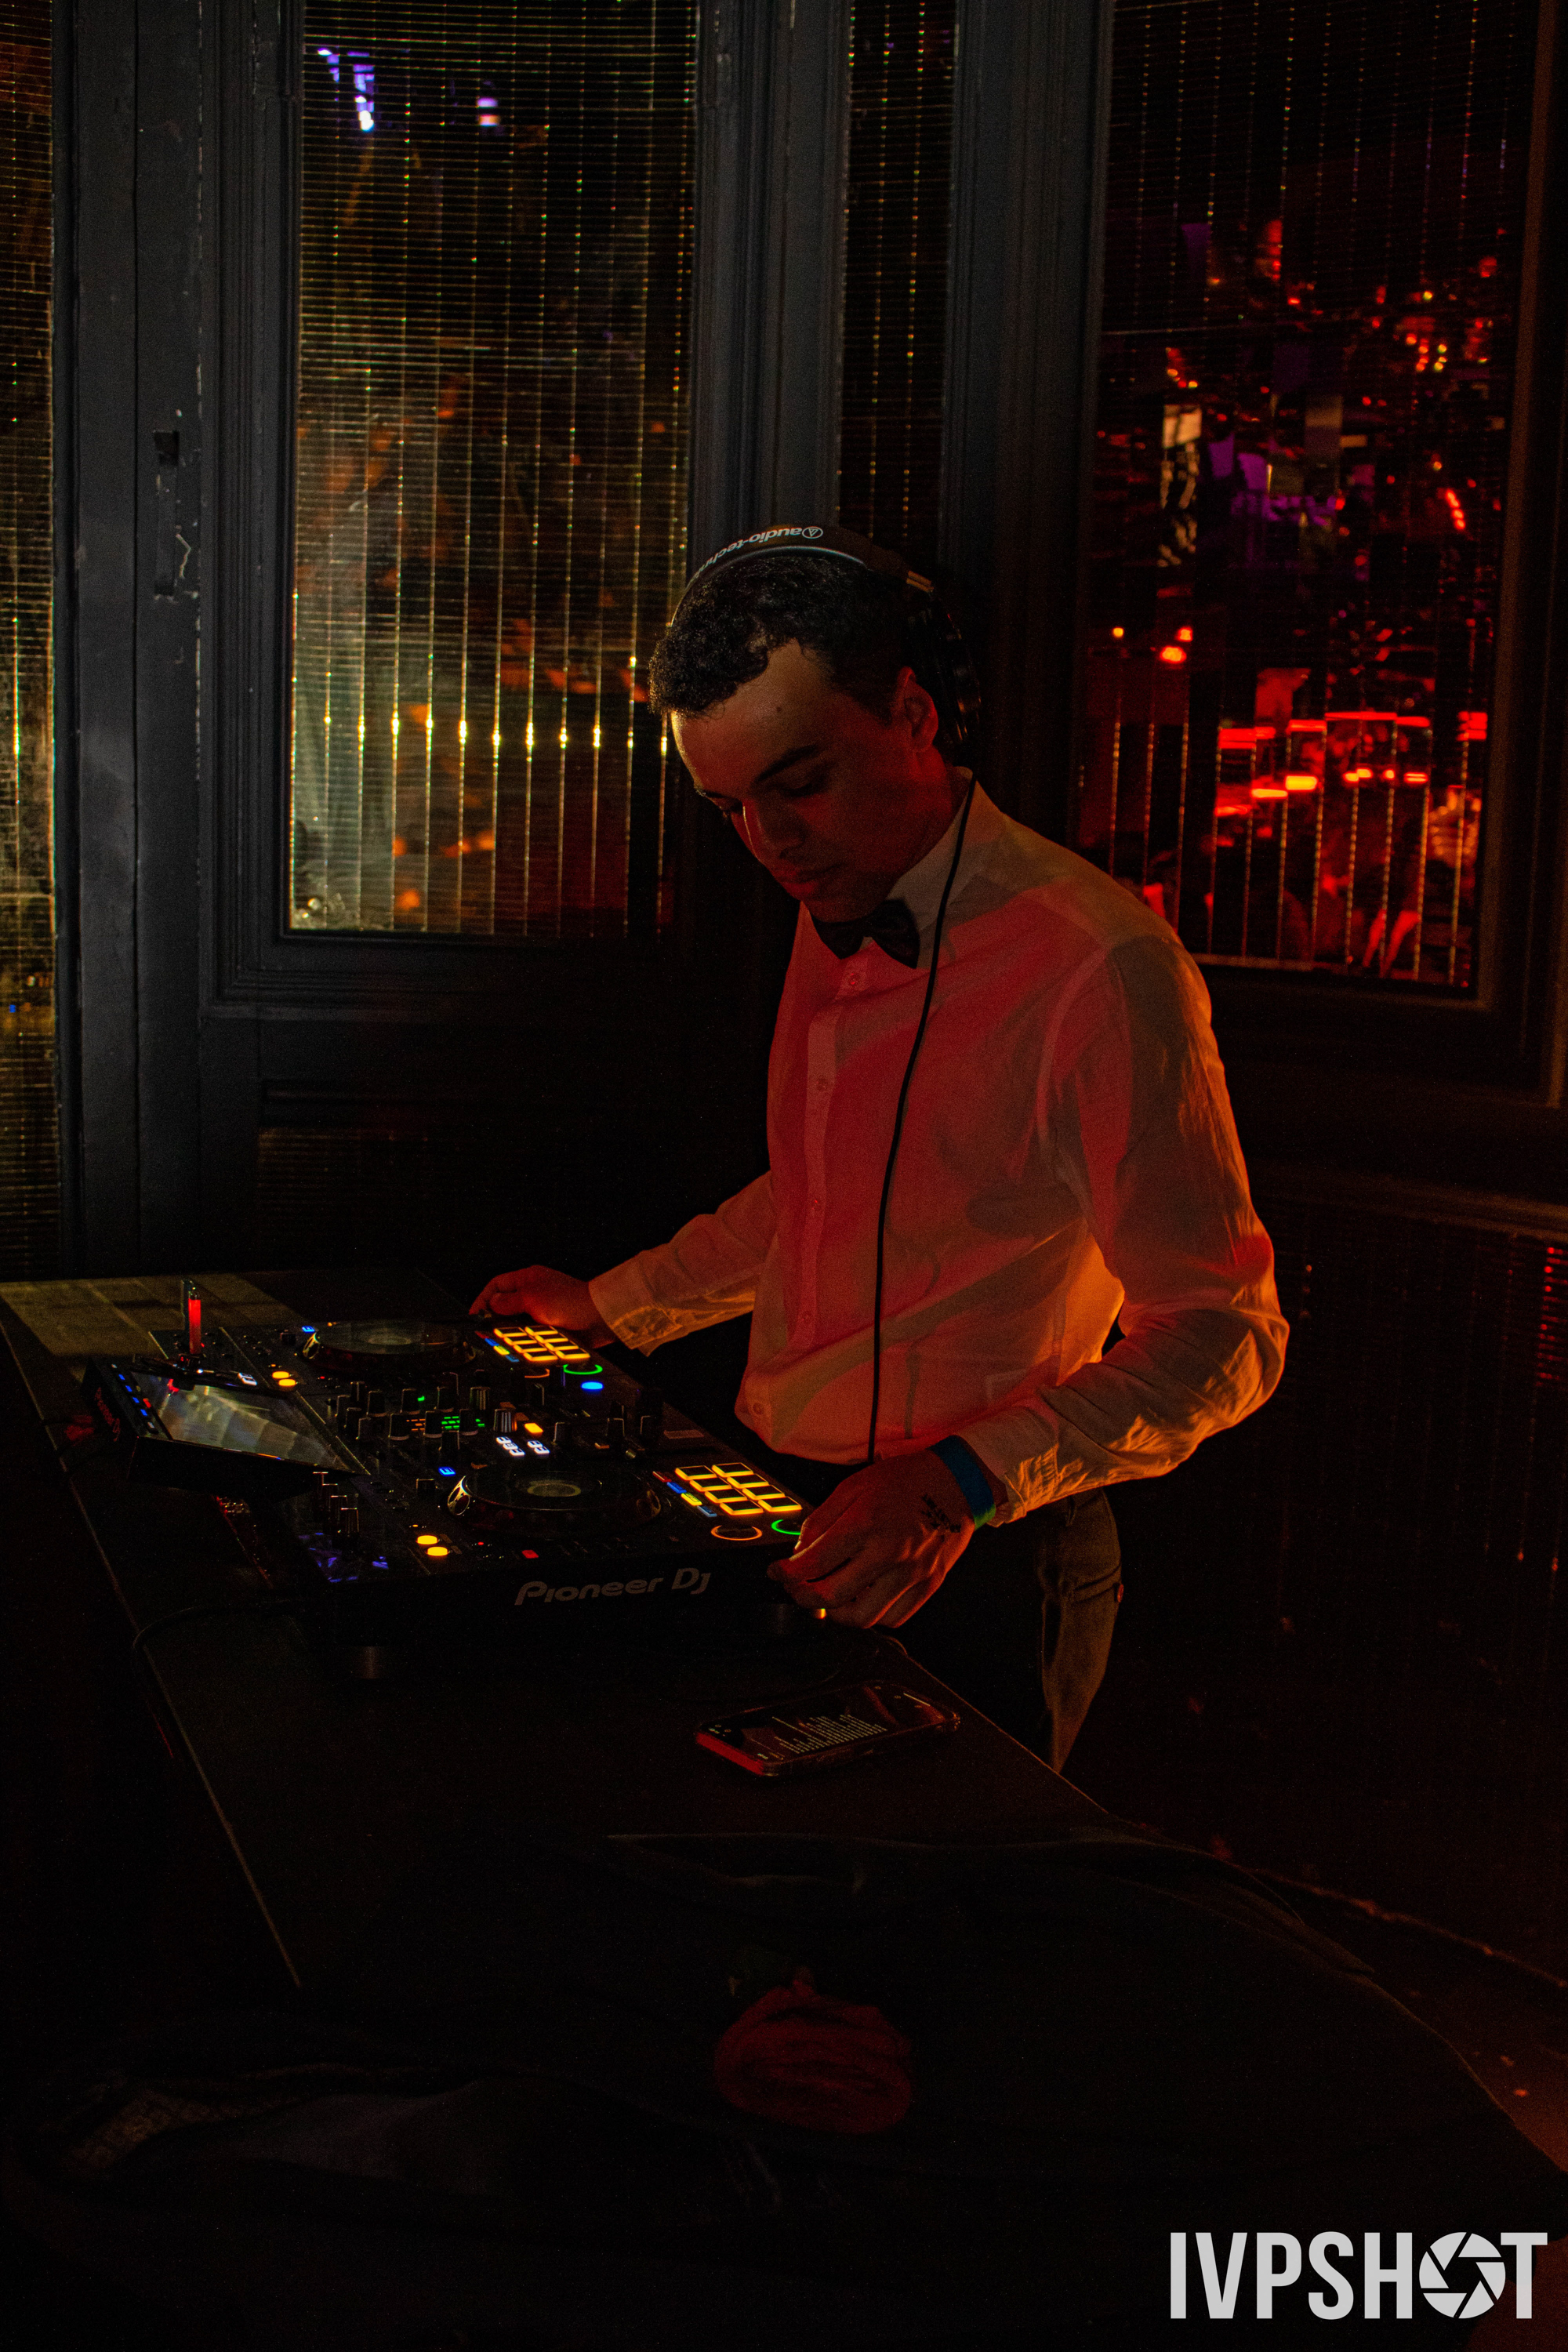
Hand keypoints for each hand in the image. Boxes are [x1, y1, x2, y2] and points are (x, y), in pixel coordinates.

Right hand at [468, 1264, 614, 1344]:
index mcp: (528, 1278)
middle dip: (497, 1317)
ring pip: (519, 1320)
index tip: (476, 1315)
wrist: (600, 1317)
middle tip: (489, 1330)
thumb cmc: (573, 1301)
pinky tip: (526, 1341)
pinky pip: (534, 1331)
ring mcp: (545, 1307)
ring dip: (514, 1329)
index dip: (483, 1299)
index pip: (497, 1285)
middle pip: (506, 1304)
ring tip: (508, 1337)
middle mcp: (536, 1291)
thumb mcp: (532, 1299)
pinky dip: (528, 1336)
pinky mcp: (553, 1323)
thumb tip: (492, 1304)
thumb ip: (509, 1302)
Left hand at [768, 1450, 982, 1629]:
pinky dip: (872, 1614)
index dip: (785, 1573)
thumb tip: (799, 1553)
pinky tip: (863, 1597)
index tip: (776, 1573)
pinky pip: (893, 1618)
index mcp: (865, 1523)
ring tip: (830, 1596)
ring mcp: (911, 1573)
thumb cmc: (904, 1481)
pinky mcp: (928, 1585)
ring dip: (837, 1613)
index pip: (813, 1563)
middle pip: (832, 1597)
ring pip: (862, 1618)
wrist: (955, 1483)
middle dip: (804, 1597)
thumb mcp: (852, 1487)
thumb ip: (821, 1521)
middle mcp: (889, 1553)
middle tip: (797, 1589)